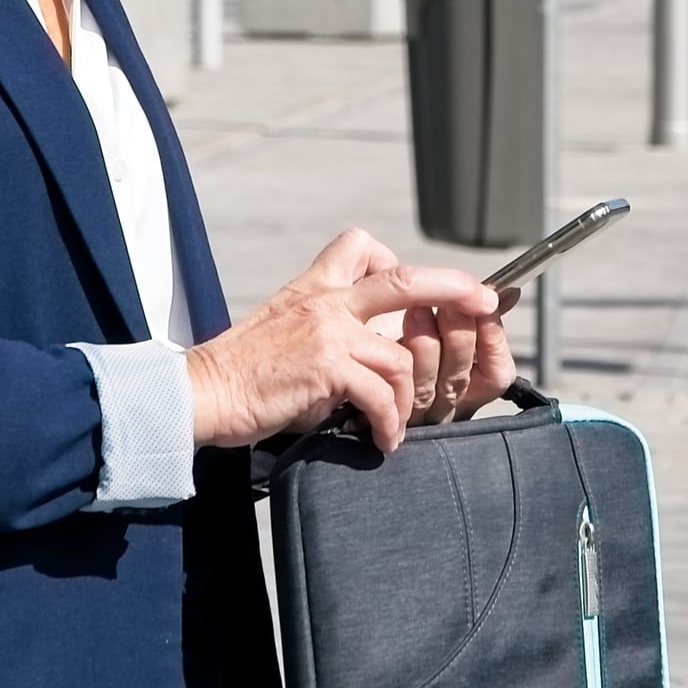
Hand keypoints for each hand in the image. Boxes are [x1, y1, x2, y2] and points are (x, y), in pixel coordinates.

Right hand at [188, 228, 498, 454]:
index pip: (361, 246)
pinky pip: (382, 394)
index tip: (416, 293)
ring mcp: (327, 331)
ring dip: (409, 398)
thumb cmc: (241, 374)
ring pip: (400, 356)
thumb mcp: (284, 332)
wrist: (201, 392)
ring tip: (397, 425)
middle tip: (486, 303)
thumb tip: (363, 362)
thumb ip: (325, 332)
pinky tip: (383, 441)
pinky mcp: (326, 367)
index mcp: (313, 287)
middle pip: (405, 280)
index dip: (397, 261)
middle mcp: (325, 301)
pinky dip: (390, 423)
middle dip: (454, 288)